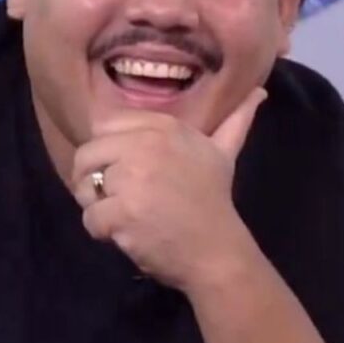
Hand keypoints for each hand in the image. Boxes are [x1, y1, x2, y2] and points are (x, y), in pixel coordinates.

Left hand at [70, 87, 267, 290]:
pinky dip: (100, 231)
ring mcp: (133, 178)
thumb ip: (235, 120)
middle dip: (93, 178)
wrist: (217, 251)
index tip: (124, 168)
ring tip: (122, 215)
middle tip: (118, 198)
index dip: (107, 149)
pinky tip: (124, 234)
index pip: (105, 123)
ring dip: (96, 205)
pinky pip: (89, 216)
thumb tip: (259, 92)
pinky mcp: (123, 211)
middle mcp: (146, 145)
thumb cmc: (213, 200)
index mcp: (164, 126)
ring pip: (84, 185)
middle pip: (87, 154)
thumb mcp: (223, 152)